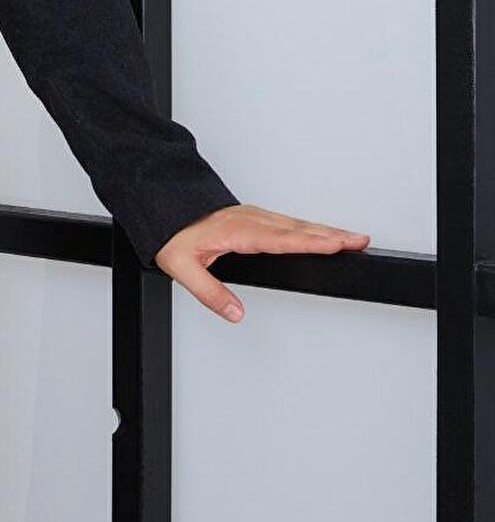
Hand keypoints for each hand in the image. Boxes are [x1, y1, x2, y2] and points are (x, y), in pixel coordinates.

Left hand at [153, 205, 370, 322]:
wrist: (162, 209)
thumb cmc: (171, 234)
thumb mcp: (180, 267)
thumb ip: (209, 293)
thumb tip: (235, 313)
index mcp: (236, 231)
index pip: (280, 239)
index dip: (309, 241)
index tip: (335, 243)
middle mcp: (249, 220)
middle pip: (297, 229)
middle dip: (331, 234)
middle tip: (360, 240)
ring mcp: (254, 216)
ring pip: (296, 224)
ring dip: (326, 229)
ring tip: (353, 238)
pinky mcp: (254, 217)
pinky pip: (288, 222)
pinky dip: (311, 228)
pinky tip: (323, 233)